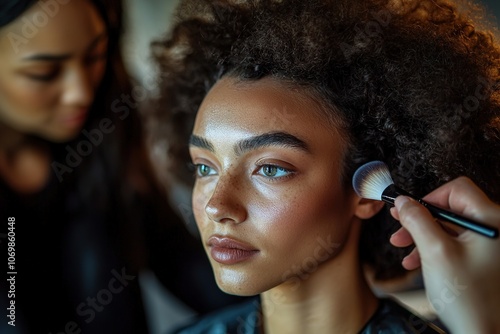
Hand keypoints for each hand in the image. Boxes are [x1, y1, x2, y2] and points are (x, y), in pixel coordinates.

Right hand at [389, 177, 499, 333]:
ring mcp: (492, 246)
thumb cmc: (470, 300)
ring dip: (425, 238)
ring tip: (408, 253)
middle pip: (451, 209)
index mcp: (491, 221)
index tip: (409, 211)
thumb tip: (404, 202)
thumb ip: (417, 220)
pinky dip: (437, 249)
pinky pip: (458, 244)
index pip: (456, 189)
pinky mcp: (486, 259)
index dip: (428, 199)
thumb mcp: (434, 252)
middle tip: (402, 230)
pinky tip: (420, 262)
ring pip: (451, 228)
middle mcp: (495, 230)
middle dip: (421, 221)